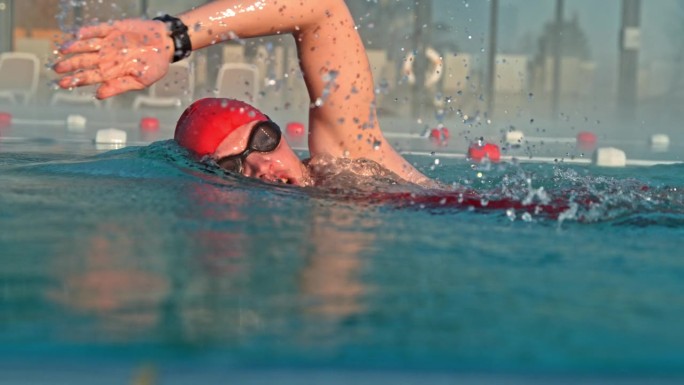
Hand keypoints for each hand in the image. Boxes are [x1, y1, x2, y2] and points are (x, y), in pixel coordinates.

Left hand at [54, 19, 173, 98]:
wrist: (166, 44)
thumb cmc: (155, 65)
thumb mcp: (141, 81)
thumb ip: (119, 86)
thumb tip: (98, 95)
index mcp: (113, 71)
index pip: (91, 76)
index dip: (77, 80)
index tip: (63, 84)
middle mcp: (107, 57)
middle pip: (85, 61)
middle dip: (70, 65)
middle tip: (56, 68)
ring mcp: (109, 42)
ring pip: (87, 45)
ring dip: (75, 47)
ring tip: (63, 50)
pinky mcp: (114, 29)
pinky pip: (98, 30)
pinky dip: (88, 32)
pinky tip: (78, 35)